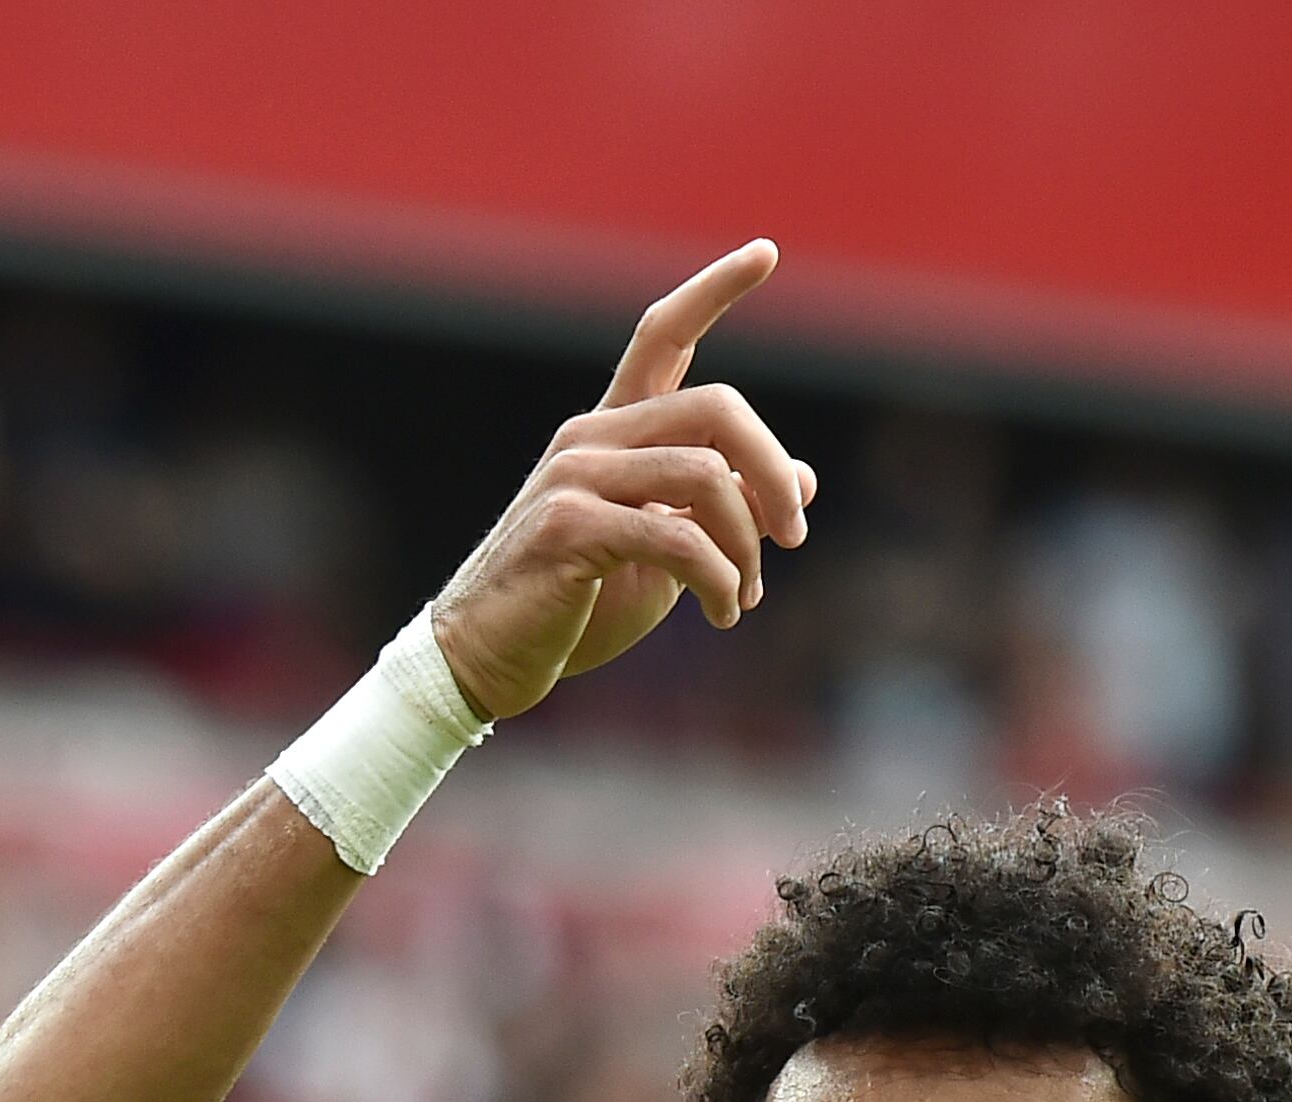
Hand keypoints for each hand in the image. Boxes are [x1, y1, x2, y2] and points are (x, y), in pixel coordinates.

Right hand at [431, 239, 815, 721]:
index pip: (663, 335)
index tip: (766, 251)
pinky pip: (679, 539)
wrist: (489, 659)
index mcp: (612, 431)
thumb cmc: (579, 607)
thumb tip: (802, 480)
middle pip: (717, 408)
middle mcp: (591, 437)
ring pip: (706, 477)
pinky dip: (720, 582)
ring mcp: (574, 477)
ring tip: (745, 598)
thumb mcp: (667, 554)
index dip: (715, 289)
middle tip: (794, 536)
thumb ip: (724, 510)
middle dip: (773, 471)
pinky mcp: (568, 528)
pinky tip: (723, 615)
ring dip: (748, 546)